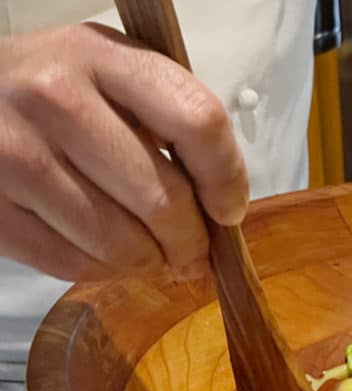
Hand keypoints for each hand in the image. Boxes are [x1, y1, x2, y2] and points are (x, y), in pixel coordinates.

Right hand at [0, 23, 248, 281]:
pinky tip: (106, 255)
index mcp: (101, 57)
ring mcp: (16, 153)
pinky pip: (71, 262)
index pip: (198, 122)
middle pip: (161, 197)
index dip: (227, 178)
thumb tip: (220, 209)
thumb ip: (170, 124)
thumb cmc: (58, 91)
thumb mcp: (113, 77)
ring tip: (152, 255)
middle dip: (190, 240)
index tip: (229, 208)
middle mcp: (55, 98)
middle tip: (193, 251)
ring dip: (149, 262)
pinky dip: (102, 270)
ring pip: (119, 241)